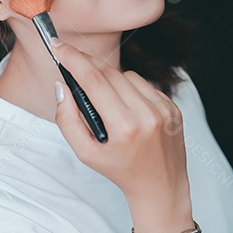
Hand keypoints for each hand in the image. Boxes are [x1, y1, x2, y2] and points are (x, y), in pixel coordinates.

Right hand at [50, 39, 189, 232]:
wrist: (160, 187)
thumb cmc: (120, 171)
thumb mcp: (86, 154)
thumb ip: (67, 120)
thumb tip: (62, 86)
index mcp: (125, 128)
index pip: (94, 80)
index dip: (73, 59)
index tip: (58, 46)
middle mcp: (148, 115)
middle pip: (109, 74)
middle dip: (88, 67)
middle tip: (73, 67)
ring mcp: (164, 110)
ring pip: (127, 76)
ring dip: (111, 81)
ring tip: (107, 104)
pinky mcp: (173, 108)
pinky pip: (145, 85)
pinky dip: (130, 90)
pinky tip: (127, 109)